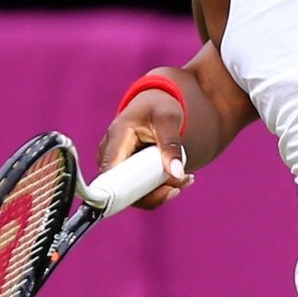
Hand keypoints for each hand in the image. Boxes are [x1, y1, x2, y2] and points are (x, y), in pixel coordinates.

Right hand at [97, 90, 191, 209]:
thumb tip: (176, 173)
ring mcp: (118, 164)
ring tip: (186, 177)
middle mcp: (111, 154)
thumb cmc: (158, 106)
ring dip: (162, 190)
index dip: (126, 192)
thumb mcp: (168, 119)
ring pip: (134, 192)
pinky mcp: (127, 171)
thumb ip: (171, 145)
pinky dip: (161, 187)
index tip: (160, 194)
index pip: (111, 174)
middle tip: (183, 180)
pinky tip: (180, 177)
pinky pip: (141, 188)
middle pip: (123, 189)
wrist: (155, 103)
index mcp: (116, 138)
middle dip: (156, 192)